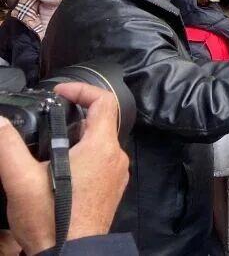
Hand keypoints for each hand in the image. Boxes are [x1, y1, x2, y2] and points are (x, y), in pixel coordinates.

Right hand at [0, 83, 128, 254]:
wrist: (70, 255)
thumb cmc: (51, 220)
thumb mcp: (20, 180)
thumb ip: (8, 146)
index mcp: (101, 147)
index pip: (104, 101)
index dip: (82, 89)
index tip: (60, 92)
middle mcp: (116, 157)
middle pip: (101, 122)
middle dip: (76, 115)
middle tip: (50, 119)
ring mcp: (116, 174)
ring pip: (101, 143)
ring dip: (78, 138)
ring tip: (50, 145)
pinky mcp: (111, 190)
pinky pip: (101, 162)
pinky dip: (83, 157)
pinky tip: (59, 171)